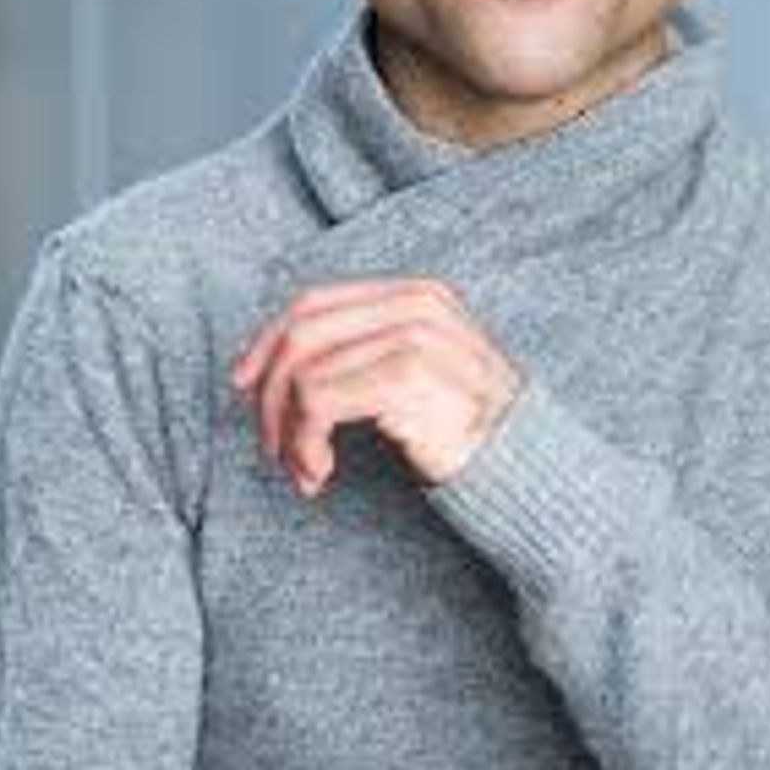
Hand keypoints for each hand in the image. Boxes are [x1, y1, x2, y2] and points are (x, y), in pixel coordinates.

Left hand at [232, 277, 521, 495]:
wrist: (527, 469)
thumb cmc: (466, 430)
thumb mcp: (416, 371)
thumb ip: (364, 352)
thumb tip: (272, 364)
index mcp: (414, 294)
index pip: (314, 301)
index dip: (267, 342)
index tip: (242, 385)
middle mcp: (413, 305)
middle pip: (300, 334)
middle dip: (268, 395)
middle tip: (270, 447)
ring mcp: (412, 337)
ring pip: (302, 372)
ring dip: (286, 433)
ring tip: (304, 471)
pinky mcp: (406, 377)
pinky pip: (318, 402)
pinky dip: (304, 443)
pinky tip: (321, 475)